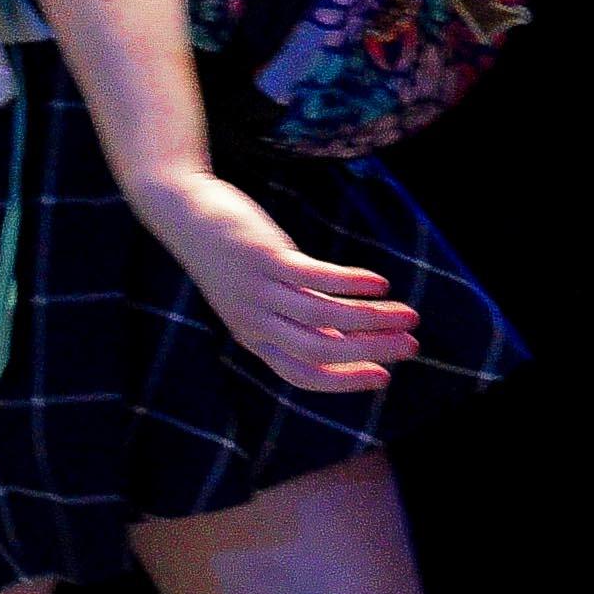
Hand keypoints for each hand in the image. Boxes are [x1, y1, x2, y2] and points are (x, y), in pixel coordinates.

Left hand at [130, 174, 425, 391]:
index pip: (303, 375)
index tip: (384, 378)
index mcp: (254, 338)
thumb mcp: (259, 297)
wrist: (183, 214)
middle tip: (411, 347)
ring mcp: (258, 290)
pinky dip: (351, 282)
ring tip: (408, 314)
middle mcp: (255, 321)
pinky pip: (314, 277)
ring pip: (323, 317)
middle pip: (320, 350)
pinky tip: (380, 282)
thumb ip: (298, 319)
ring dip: (372, 319)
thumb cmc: (229, 257)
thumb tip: (347, 338)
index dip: (345, 380)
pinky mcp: (265, 257)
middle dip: (370, 352)